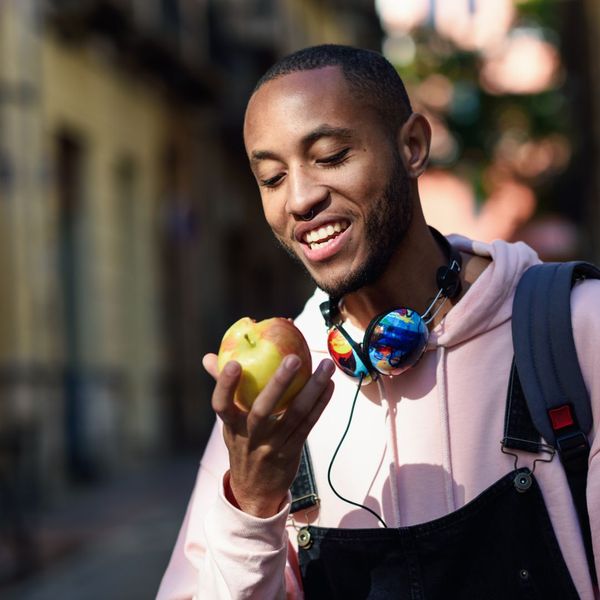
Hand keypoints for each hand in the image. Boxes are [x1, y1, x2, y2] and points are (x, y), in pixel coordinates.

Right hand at [203, 352, 334, 516]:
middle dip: (278, 383)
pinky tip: (330, 385)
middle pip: (263, 409)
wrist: (254, 492)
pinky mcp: (292, 451)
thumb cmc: (242, 444)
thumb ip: (223, 388)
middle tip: (294, 358)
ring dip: (313, 388)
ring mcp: (272, 445)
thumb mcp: (229, 422)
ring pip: (294, 415)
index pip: (222, 405)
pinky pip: (308, 425)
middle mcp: (250, 437)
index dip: (225, 386)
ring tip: (326, 366)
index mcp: (231, 426)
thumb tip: (208, 358)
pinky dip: (320, 403)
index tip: (233, 363)